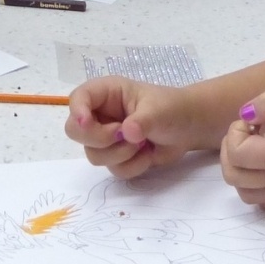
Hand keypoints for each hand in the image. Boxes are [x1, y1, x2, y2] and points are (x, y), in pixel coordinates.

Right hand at [66, 77, 207, 178]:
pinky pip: (113, 169)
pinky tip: (147, 154)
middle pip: (75, 131)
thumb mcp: (159, 110)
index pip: (78, 98)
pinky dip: (133, 166)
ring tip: (143, 144)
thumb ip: (142, 120)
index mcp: (107, 93)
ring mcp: (106, 138)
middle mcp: (101, 115)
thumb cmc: (172, 109)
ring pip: (94, 155)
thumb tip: (127, 132)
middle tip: (122, 136)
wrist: (189, 129)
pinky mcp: (116, 157)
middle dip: (99, 139)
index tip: (87, 123)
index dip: (77, 111)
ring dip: (121, 154)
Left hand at [220, 76, 264, 210]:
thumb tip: (245, 114)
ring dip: (239, 169)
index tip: (254, 118)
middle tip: (250, 129)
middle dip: (231, 150)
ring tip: (254, 145)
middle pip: (236, 178)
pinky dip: (257, 187)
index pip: (238, 155)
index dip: (235, 133)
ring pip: (248, 195)